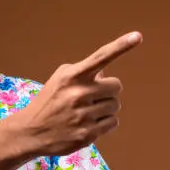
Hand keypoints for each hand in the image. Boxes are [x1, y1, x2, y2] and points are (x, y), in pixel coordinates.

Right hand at [19, 31, 142, 155]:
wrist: (31, 131)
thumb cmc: (49, 101)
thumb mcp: (61, 79)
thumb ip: (84, 72)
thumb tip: (106, 74)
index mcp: (72, 76)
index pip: (101, 57)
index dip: (121, 46)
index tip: (138, 36)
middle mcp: (79, 93)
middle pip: (116, 87)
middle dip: (108, 91)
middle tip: (94, 97)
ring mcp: (84, 115)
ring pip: (116, 106)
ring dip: (106, 108)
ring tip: (87, 112)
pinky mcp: (88, 134)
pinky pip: (113, 122)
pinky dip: (105, 123)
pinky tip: (89, 123)